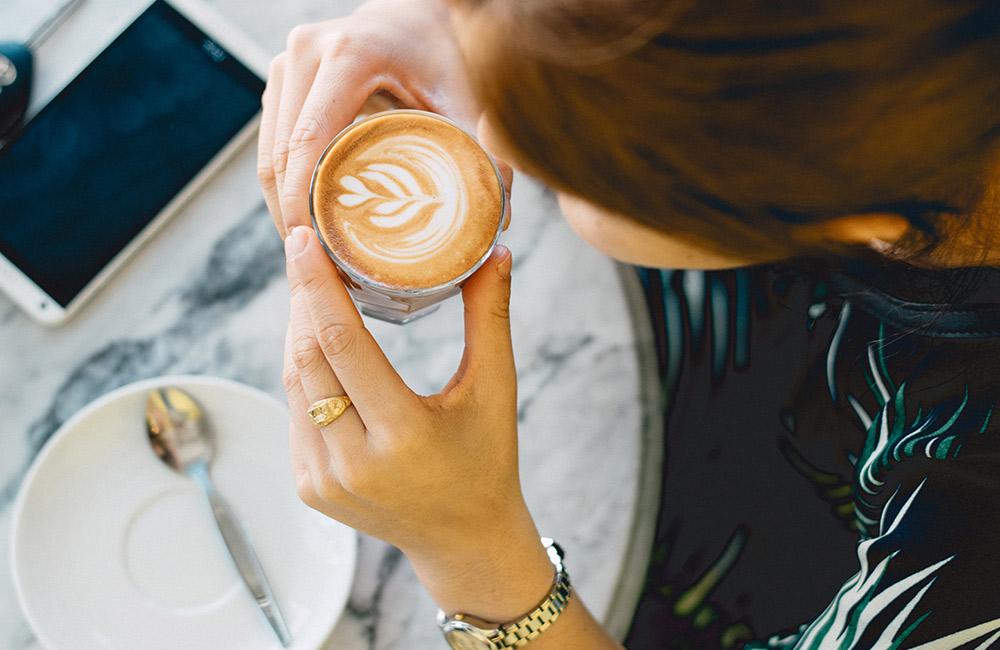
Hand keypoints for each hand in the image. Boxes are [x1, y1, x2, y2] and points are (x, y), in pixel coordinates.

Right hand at [259, 0, 480, 236]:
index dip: (304, 202)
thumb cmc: (449, 54)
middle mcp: (307, 51)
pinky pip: (273, 140)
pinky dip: (286, 183)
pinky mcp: (285, 77)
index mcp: (350, 54)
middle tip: (319, 263)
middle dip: (294, 215)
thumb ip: (486, 155)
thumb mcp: (469, 99)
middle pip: (282, 152)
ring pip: (270, 150)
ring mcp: (289, 62)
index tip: (317, 248)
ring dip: (284, 203)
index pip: (309, 140)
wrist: (426, 15)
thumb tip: (496, 220)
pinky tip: (310, 217)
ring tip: (314, 250)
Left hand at [281, 225, 552, 620]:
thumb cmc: (487, 461)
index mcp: (404, 434)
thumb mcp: (496, 390)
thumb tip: (495, 251)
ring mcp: (324, 480)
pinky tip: (314, 341)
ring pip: (295, 383)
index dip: (318, 286)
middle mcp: (355, 463)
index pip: (343, 344)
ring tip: (308, 286)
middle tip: (304, 248)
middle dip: (302, 298)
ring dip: (297, 330)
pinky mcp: (309, 488)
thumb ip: (491, 319)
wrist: (464, 540)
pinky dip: (302, 371)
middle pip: (308, 358)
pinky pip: (296, 412)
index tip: (302, 239)